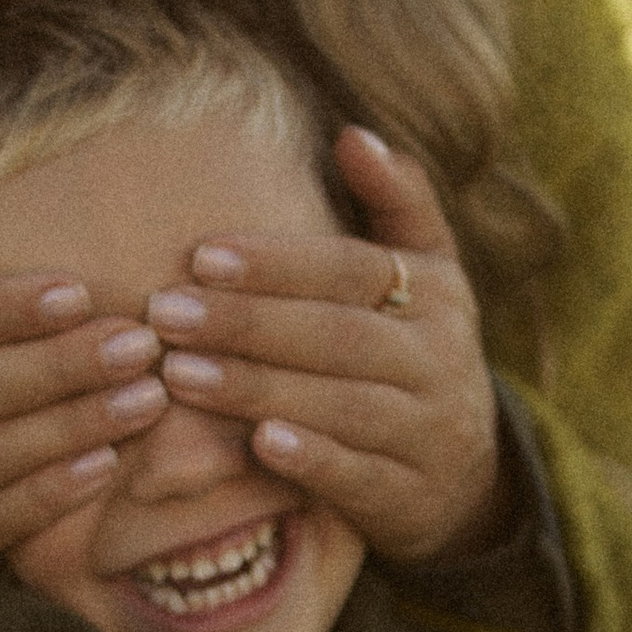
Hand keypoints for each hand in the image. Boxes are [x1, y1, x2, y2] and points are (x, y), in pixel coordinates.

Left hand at [144, 125, 503, 569]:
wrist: (466, 479)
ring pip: (342, 404)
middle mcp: (440, 360)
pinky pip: (360, 475)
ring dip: (258, 387)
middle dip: (248, 323)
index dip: (279, 262)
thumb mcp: (429, 276)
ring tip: (179, 374)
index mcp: (436, 294)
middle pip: (339, 335)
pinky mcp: (411, 496)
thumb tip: (354, 134)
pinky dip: (312, 459)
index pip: (353, 270)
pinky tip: (258, 443)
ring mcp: (429, 432)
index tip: (200, 255)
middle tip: (165, 314)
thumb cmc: (415, 355)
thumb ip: (398, 203)